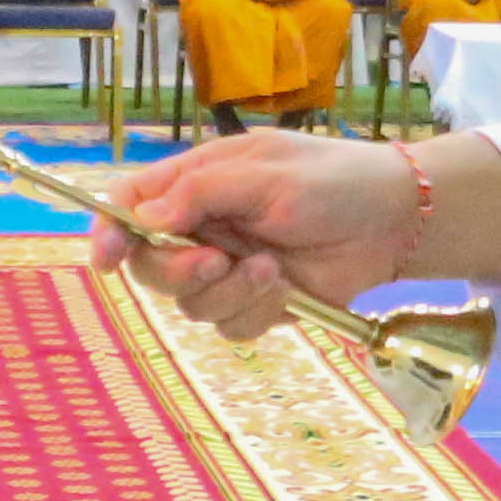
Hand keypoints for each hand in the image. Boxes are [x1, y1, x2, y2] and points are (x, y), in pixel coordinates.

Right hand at [93, 131, 418, 339]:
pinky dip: (255, 312)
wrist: (393, 222)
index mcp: (195, 185)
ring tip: (272, 270)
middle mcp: (202, 229)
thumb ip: (203, 192)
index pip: (129, 206)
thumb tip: (146, 217)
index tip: (106, 259)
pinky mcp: (255, 304)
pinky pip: (229, 326)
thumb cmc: (333, 181)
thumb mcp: (266, 173)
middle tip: (215, 262)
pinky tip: (287, 289)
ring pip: (188, 304)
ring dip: (227, 293)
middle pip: (148, 266)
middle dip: (176, 272)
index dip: (107, 232)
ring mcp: (227, 270)